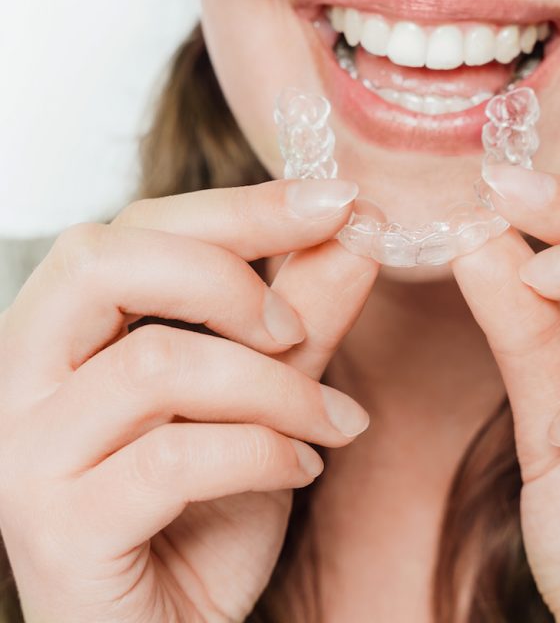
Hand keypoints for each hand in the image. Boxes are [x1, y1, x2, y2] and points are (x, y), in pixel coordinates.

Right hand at [0, 179, 377, 622]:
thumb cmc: (206, 508)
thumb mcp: (267, 393)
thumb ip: (305, 309)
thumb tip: (356, 230)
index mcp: (67, 329)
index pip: (138, 226)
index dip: (243, 207)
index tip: (337, 201)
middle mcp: (23, 378)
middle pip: (105, 261)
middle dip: (229, 277)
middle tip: (296, 329)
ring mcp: (28, 454)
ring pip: (156, 363)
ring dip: (275, 386)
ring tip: (332, 420)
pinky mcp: (57, 528)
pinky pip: (174, 457)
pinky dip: (262, 452)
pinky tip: (304, 469)